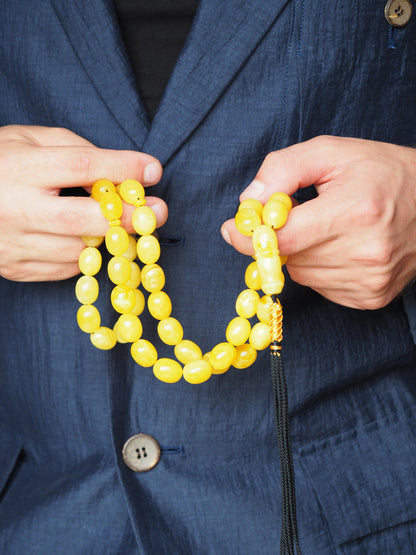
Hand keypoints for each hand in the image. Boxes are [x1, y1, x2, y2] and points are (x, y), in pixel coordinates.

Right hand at [0, 125, 166, 281]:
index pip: (81, 166)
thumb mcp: (29, 138)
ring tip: (121, 226)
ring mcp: (13, 243)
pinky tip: (89, 240)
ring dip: (109, 239)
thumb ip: (73, 149)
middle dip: (128, 217)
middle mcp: (16, 208)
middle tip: (157, 212)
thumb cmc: (0, 161)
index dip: (123, 168)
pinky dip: (86, 255)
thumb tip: (119, 173)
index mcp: (19, 167)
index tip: (153, 169)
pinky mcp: (15, 267)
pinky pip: (65, 270)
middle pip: (84, 220)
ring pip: (78, 250)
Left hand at [222, 136, 415, 309]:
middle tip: (299, 214)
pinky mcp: (371, 297)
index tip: (232, 229)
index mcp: (354, 212)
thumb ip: (283, 169)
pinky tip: (339, 247)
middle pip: (289, 258)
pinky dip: (319, 268)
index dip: (249, 236)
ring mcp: (369, 280)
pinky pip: (320, 287)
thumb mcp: (332, 152)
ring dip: (301, 253)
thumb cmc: (383, 172)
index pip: (282, 238)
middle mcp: (364, 253)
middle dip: (281, 237)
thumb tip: (248, 202)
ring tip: (328, 227)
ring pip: (302, 275)